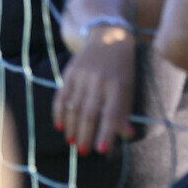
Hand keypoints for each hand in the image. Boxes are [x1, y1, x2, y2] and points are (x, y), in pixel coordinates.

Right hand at [53, 26, 137, 155]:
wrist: (109, 36)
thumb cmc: (122, 68)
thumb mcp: (129, 87)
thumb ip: (125, 110)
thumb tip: (127, 134)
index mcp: (118, 85)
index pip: (111, 113)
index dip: (106, 132)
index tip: (101, 150)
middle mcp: (100, 80)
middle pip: (89, 113)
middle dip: (85, 135)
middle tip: (83, 152)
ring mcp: (83, 76)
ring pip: (73, 107)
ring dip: (72, 128)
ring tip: (72, 143)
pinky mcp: (70, 73)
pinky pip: (61, 97)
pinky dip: (59, 113)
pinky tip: (60, 127)